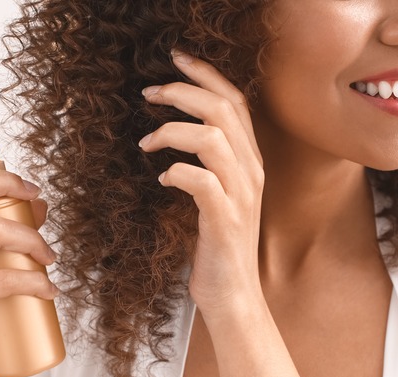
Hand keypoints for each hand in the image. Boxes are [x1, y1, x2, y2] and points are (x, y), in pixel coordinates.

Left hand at [140, 51, 265, 317]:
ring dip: (172, 131)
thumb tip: (179, 135)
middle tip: (149, 93)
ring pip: (212, 138)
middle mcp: (251, 171)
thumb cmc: (218, 245)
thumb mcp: (218, 196)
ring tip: (146, 143)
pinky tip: (162, 179)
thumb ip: (210, 163)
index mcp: (250, 161)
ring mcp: (240, 195)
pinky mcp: (224, 220)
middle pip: (222, 109)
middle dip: (182, 92)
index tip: (176, 60)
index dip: (206, 75)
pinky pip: (200, 181)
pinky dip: (176, 172)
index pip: (235, 101)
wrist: (234, 295)